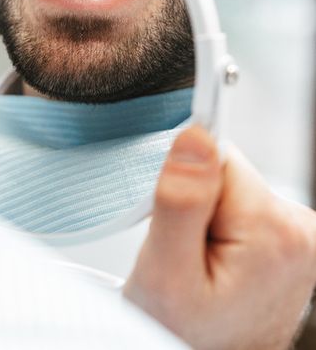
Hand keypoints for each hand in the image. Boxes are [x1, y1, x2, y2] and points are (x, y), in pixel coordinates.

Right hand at [124, 126, 315, 349]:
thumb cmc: (186, 331)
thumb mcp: (165, 272)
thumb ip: (180, 201)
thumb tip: (196, 136)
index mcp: (275, 232)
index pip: (218, 158)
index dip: (186, 187)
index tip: (180, 227)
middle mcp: (301, 229)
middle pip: (227, 172)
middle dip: (197, 203)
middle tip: (186, 249)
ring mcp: (300, 234)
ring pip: (232, 188)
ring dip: (208, 216)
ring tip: (201, 259)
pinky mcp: (289, 236)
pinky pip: (242, 204)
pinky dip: (221, 225)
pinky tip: (217, 259)